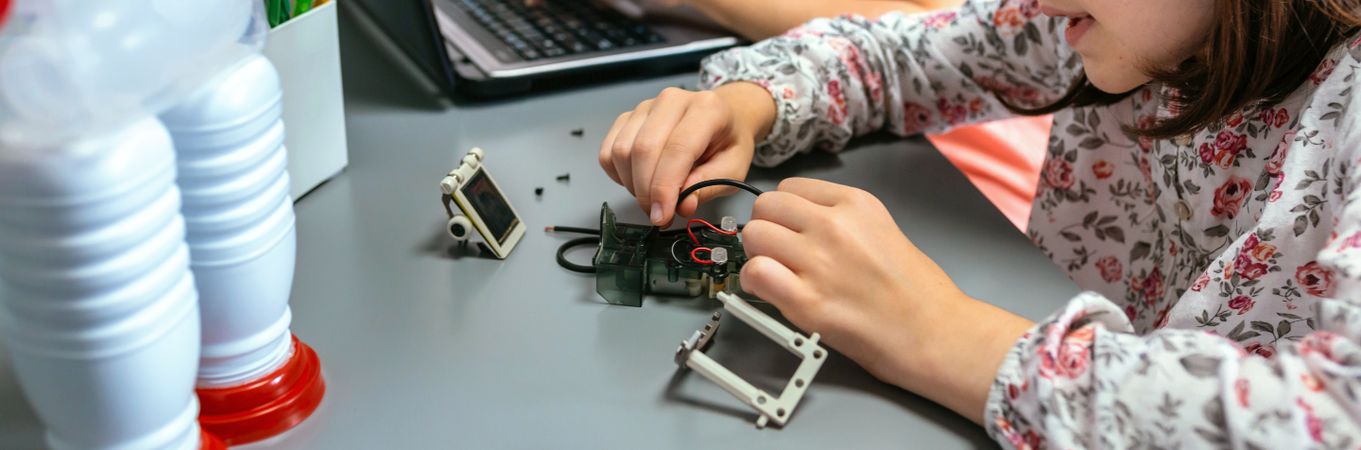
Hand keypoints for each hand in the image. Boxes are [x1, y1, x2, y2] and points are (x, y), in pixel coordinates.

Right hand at [598, 83, 774, 225]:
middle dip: (646, 192)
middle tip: (659, 215)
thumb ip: (708, 186)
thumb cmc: (728, 141)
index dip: (664, 188)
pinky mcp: (628, 117)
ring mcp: (646, 107)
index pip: (677, 149)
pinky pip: (609, 151)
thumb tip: (682, 206)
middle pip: (643, 149)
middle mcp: (672, 100)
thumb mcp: (733, 168)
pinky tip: (639, 182)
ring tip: (653, 198)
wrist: (723, 117)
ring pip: (622, 151)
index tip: (662, 216)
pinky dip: (618, 175)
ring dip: (632, 185)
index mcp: (706, 108)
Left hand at [739, 178, 1032, 422]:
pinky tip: (770, 294)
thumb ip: (840, 220)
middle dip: (767, 229)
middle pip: (765, 207)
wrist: (936, 333)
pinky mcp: (807, 301)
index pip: (789, 189)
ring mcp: (818, 261)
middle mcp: (833, 225)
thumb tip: (797, 225)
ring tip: (777, 274)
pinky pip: (755, 273)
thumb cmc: (917, 291)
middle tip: (779, 254)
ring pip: (753, 235)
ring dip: (757, 255)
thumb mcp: (883, 228)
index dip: (784, 213)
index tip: (790, 230)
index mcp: (855, 203)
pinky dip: (753, 283)